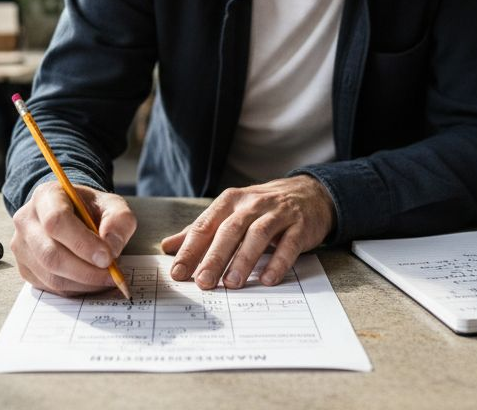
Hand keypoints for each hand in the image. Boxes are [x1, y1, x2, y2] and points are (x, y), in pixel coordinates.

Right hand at [11, 181, 137, 295]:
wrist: (72, 215)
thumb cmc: (90, 209)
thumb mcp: (112, 205)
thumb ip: (119, 220)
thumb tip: (111, 248)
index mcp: (46, 196)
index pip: (56, 221)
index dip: (82, 243)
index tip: (107, 257)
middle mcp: (26, 221)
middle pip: (50, 254)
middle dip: (86, 271)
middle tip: (112, 275)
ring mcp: (21, 246)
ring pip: (50, 276)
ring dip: (83, 283)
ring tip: (105, 278)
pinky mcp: (25, 268)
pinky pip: (50, 287)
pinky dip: (75, 289)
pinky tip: (91, 281)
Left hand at [160, 175, 332, 289]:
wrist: (309, 193)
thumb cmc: (263, 208)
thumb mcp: (230, 213)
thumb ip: (201, 230)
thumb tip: (168, 247)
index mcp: (230, 201)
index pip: (205, 225)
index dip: (190, 249)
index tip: (178, 272)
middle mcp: (252, 204)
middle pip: (229, 230)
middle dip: (214, 257)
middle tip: (203, 282)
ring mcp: (278, 213)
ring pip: (257, 235)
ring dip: (243, 260)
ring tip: (232, 283)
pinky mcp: (300, 225)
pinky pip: (288, 244)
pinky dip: (278, 262)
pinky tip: (268, 279)